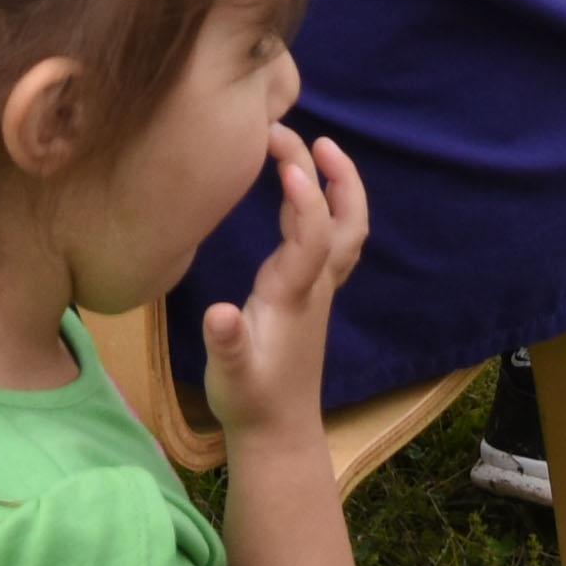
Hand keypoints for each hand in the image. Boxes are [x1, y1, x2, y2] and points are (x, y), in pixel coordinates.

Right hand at [194, 130, 368, 457]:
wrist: (278, 431)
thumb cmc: (250, 400)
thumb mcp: (230, 375)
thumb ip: (228, 343)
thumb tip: (219, 314)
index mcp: (294, 296)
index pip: (313, 236)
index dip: (306, 197)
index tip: (285, 156)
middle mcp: (314, 286)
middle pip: (343, 224)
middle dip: (334, 177)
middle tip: (303, 135)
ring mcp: (318, 290)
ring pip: (346, 230)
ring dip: (338, 186)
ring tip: (317, 146)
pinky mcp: (311, 295)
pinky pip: (333, 240)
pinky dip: (327, 206)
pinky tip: (303, 191)